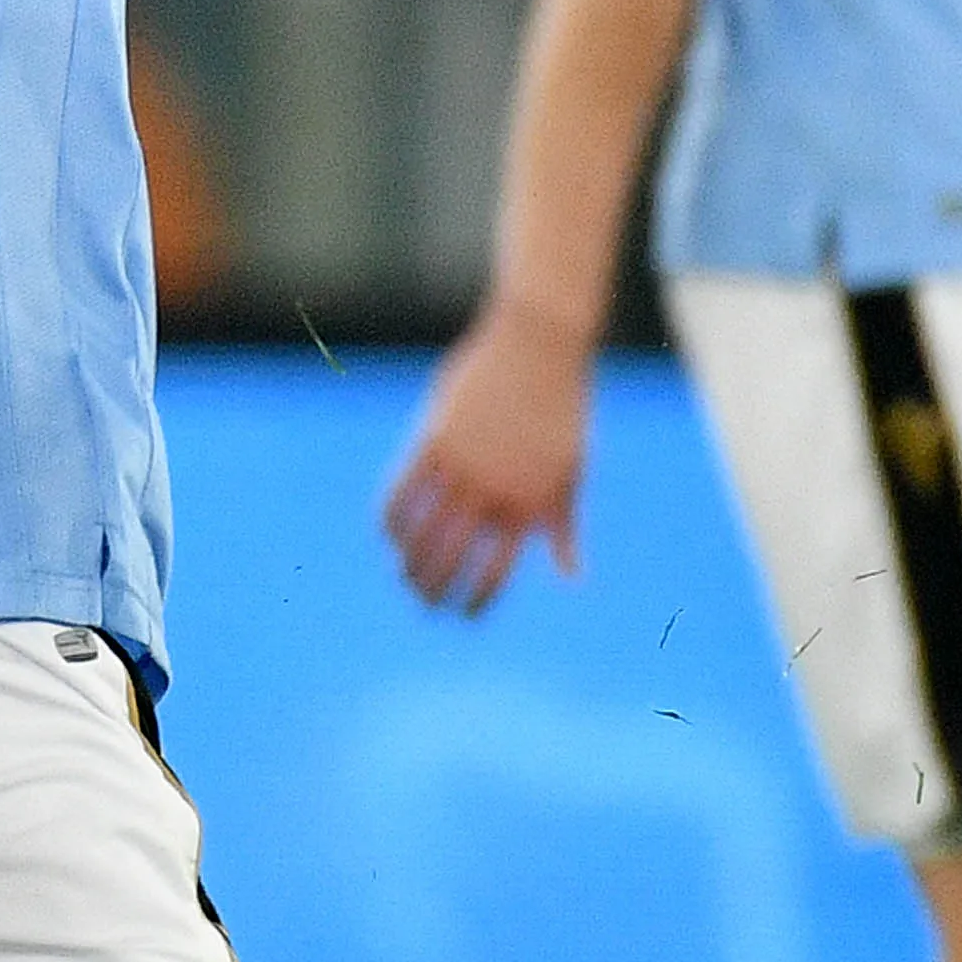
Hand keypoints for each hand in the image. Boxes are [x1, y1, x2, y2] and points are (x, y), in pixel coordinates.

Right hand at [382, 301, 598, 611]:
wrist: (540, 346)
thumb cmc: (563, 410)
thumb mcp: (572, 472)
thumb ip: (563, 527)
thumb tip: (571, 577)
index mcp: (528, 504)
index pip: (494, 571)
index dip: (476, 601)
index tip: (464, 616)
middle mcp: (492, 491)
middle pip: (450, 558)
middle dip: (433, 589)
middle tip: (424, 603)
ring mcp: (460, 465)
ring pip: (420, 531)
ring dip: (407, 562)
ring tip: (404, 575)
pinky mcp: (433, 438)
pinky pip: (401, 490)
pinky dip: (390, 517)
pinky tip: (388, 533)